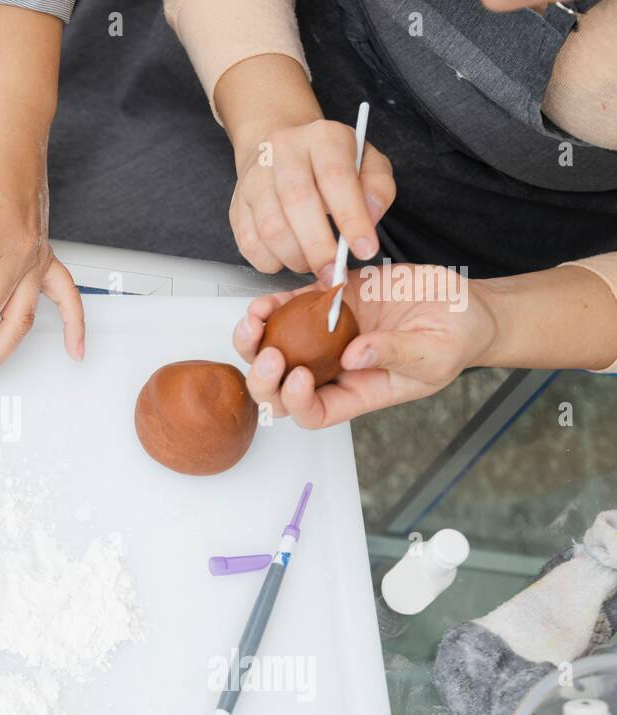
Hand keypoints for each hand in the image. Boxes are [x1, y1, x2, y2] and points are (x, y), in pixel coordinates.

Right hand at [230, 119, 395, 281]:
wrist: (280, 148)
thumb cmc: (329, 161)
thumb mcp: (366, 162)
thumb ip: (377, 187)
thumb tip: (369, 218)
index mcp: (322, 137)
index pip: (336, 178)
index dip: (351, 218)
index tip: (365, 249)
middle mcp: (283, 151)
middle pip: (296, 202)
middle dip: (318, 247)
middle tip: (333, 272)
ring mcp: (254, 178)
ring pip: (270, 227)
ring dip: (295, 257)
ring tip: (312, 264)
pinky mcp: (237, 204)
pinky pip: (249, 243)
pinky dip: (271, 261)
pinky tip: (287, 258)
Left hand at [233, 265, 498, 427]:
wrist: (461, 303)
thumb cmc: (455, 339)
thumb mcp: (435, 353)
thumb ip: (395, 354)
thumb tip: (353, 356)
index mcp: (357, 392)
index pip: (314, 413)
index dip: (297, 403)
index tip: (301, 377)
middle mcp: (333, 369)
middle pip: (279, 390)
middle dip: (264, 378)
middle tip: (271, 355)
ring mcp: (324, 338)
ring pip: (272, 350)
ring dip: (253, 341)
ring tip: (255, 322)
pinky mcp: (325, 303)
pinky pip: (285, 310)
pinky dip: (270, 306)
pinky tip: (266, 301)